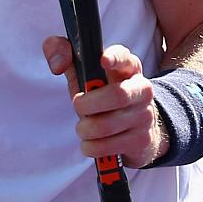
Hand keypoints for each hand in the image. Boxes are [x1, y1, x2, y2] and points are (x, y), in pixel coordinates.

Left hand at [42, 38, 166, 168]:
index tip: (102, 61)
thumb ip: (62, 54)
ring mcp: (144, 115)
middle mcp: (141, 88)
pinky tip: (90, 142)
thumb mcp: (83, 72)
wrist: (134, 127)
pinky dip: (91, 147)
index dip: (115, 58)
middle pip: (117, 95)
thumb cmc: (101, 94)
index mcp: (127, 66)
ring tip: (83, 127)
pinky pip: (108, 146)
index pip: (124, 57)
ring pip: (107, 125)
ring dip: (85, 129)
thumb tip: (58, 64)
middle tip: (77, 105)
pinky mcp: (141, 139)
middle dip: (88, 104)